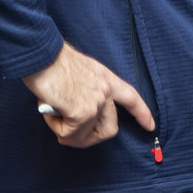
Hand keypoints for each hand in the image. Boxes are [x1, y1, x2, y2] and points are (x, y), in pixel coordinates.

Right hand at [24, 42, 154, 148]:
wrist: (41, 55)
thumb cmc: (52, 63)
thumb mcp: (82, 73)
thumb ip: (89, 92)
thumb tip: (81, 116)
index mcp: (107, 79)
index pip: (131, 98)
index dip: (142, 114)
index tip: (150, 126)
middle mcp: (106, 91)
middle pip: (109, 130)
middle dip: (88, 138)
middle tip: (68, 133)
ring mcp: (97, 103)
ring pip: (86, 136)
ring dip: (67, 133)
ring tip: (54, 114)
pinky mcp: (82, 112)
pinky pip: (69, 134)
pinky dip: (56, 127)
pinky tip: (51, 111)